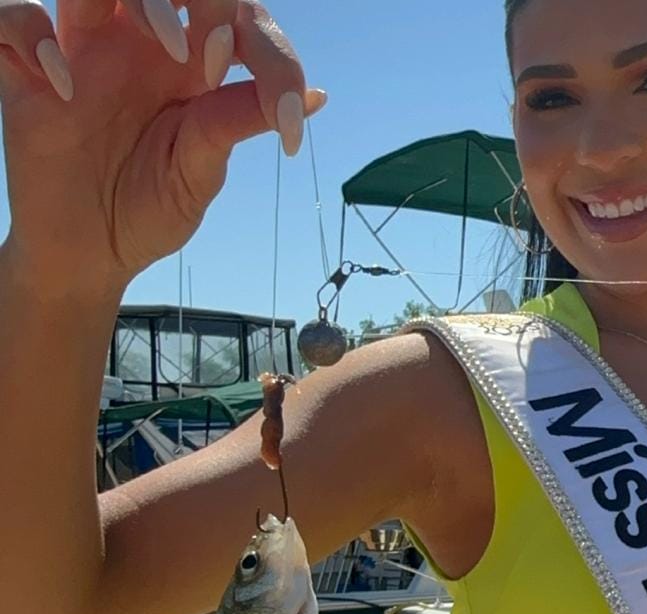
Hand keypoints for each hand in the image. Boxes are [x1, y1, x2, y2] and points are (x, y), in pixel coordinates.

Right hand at [0, 0, 323, 290]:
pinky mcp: (24, 72)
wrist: (90, 253)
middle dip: (206, 1)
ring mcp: (81, 50)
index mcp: (192, 65)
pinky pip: (15, 14)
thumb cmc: (149, 208)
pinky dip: (33, 33)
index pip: (237, 18)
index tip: (283, 113)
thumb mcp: (201, 169)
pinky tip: (63, 84)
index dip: (267, 49)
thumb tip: (315, 96)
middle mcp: (138, 44)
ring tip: (170, 46)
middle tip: (215, 58)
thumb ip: (239, 121)